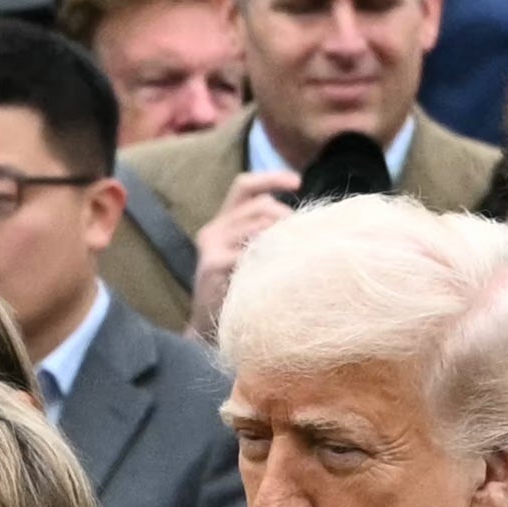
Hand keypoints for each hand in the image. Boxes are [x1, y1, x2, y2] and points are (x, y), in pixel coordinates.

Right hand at [184, 165, 304, 341]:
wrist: (205, 328)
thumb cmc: (235, 292)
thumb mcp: (247, 256)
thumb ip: (263, 235)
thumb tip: (302, 221)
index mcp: (222, 222)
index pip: (244, 186)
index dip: (272, 178)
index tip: (298, 182)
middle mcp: (213, 229)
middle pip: (259, 205)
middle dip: (286, 216)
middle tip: (301, 236)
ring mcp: (211, 247)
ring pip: (257, 224)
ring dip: (281, 236)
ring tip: (292, 253)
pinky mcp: (212, 265)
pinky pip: (248, 250)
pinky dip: (267, 255)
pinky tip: (277, 269)